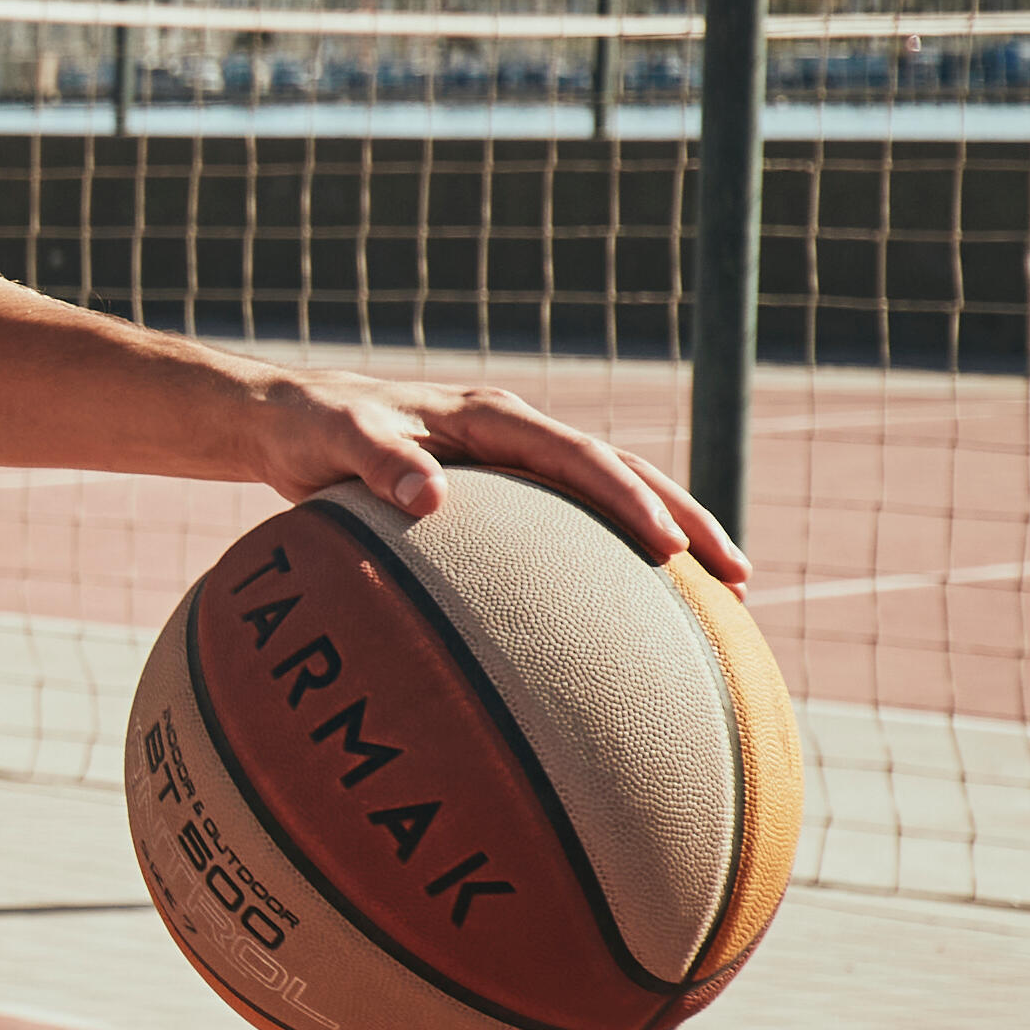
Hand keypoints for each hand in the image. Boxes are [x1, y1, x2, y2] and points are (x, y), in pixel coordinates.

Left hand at [253, 370, 747, 588]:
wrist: (292, 419)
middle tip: (738, 580)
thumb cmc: (311, 429)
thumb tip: (429, 498)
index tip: (670, 547)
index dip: (628, 499)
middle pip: (623, 472)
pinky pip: (573, 523)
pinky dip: (612, 557)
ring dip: (668, 537)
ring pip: (611, 495)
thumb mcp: (334, 438)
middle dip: (684, 520)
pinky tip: (636, 614)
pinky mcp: (504, 492)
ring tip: (723, 599)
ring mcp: (516, 462)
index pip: (578, 456)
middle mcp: (516, 433)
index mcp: (490, 415)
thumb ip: (376, 461)